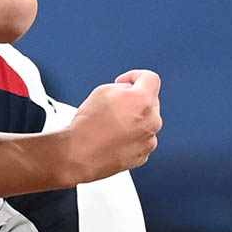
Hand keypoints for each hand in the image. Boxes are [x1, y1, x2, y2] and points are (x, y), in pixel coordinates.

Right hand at [61, 69, 161, 183]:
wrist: (78, 155)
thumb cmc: (87, 125)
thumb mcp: (102, 91)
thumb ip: (123, 87)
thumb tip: (130, 92)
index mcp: (142, 101)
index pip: (150, 78)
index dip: (135, 76)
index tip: (125, 82)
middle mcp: (152, 121)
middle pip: (150, 101)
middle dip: (134, 100)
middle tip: (113, 106)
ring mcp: (149, 140)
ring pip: (147, 122)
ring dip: (134, 119)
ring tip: (110, 124)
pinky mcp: (144, 155)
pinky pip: (142, 139)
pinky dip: (131, 137)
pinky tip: (113, 138)